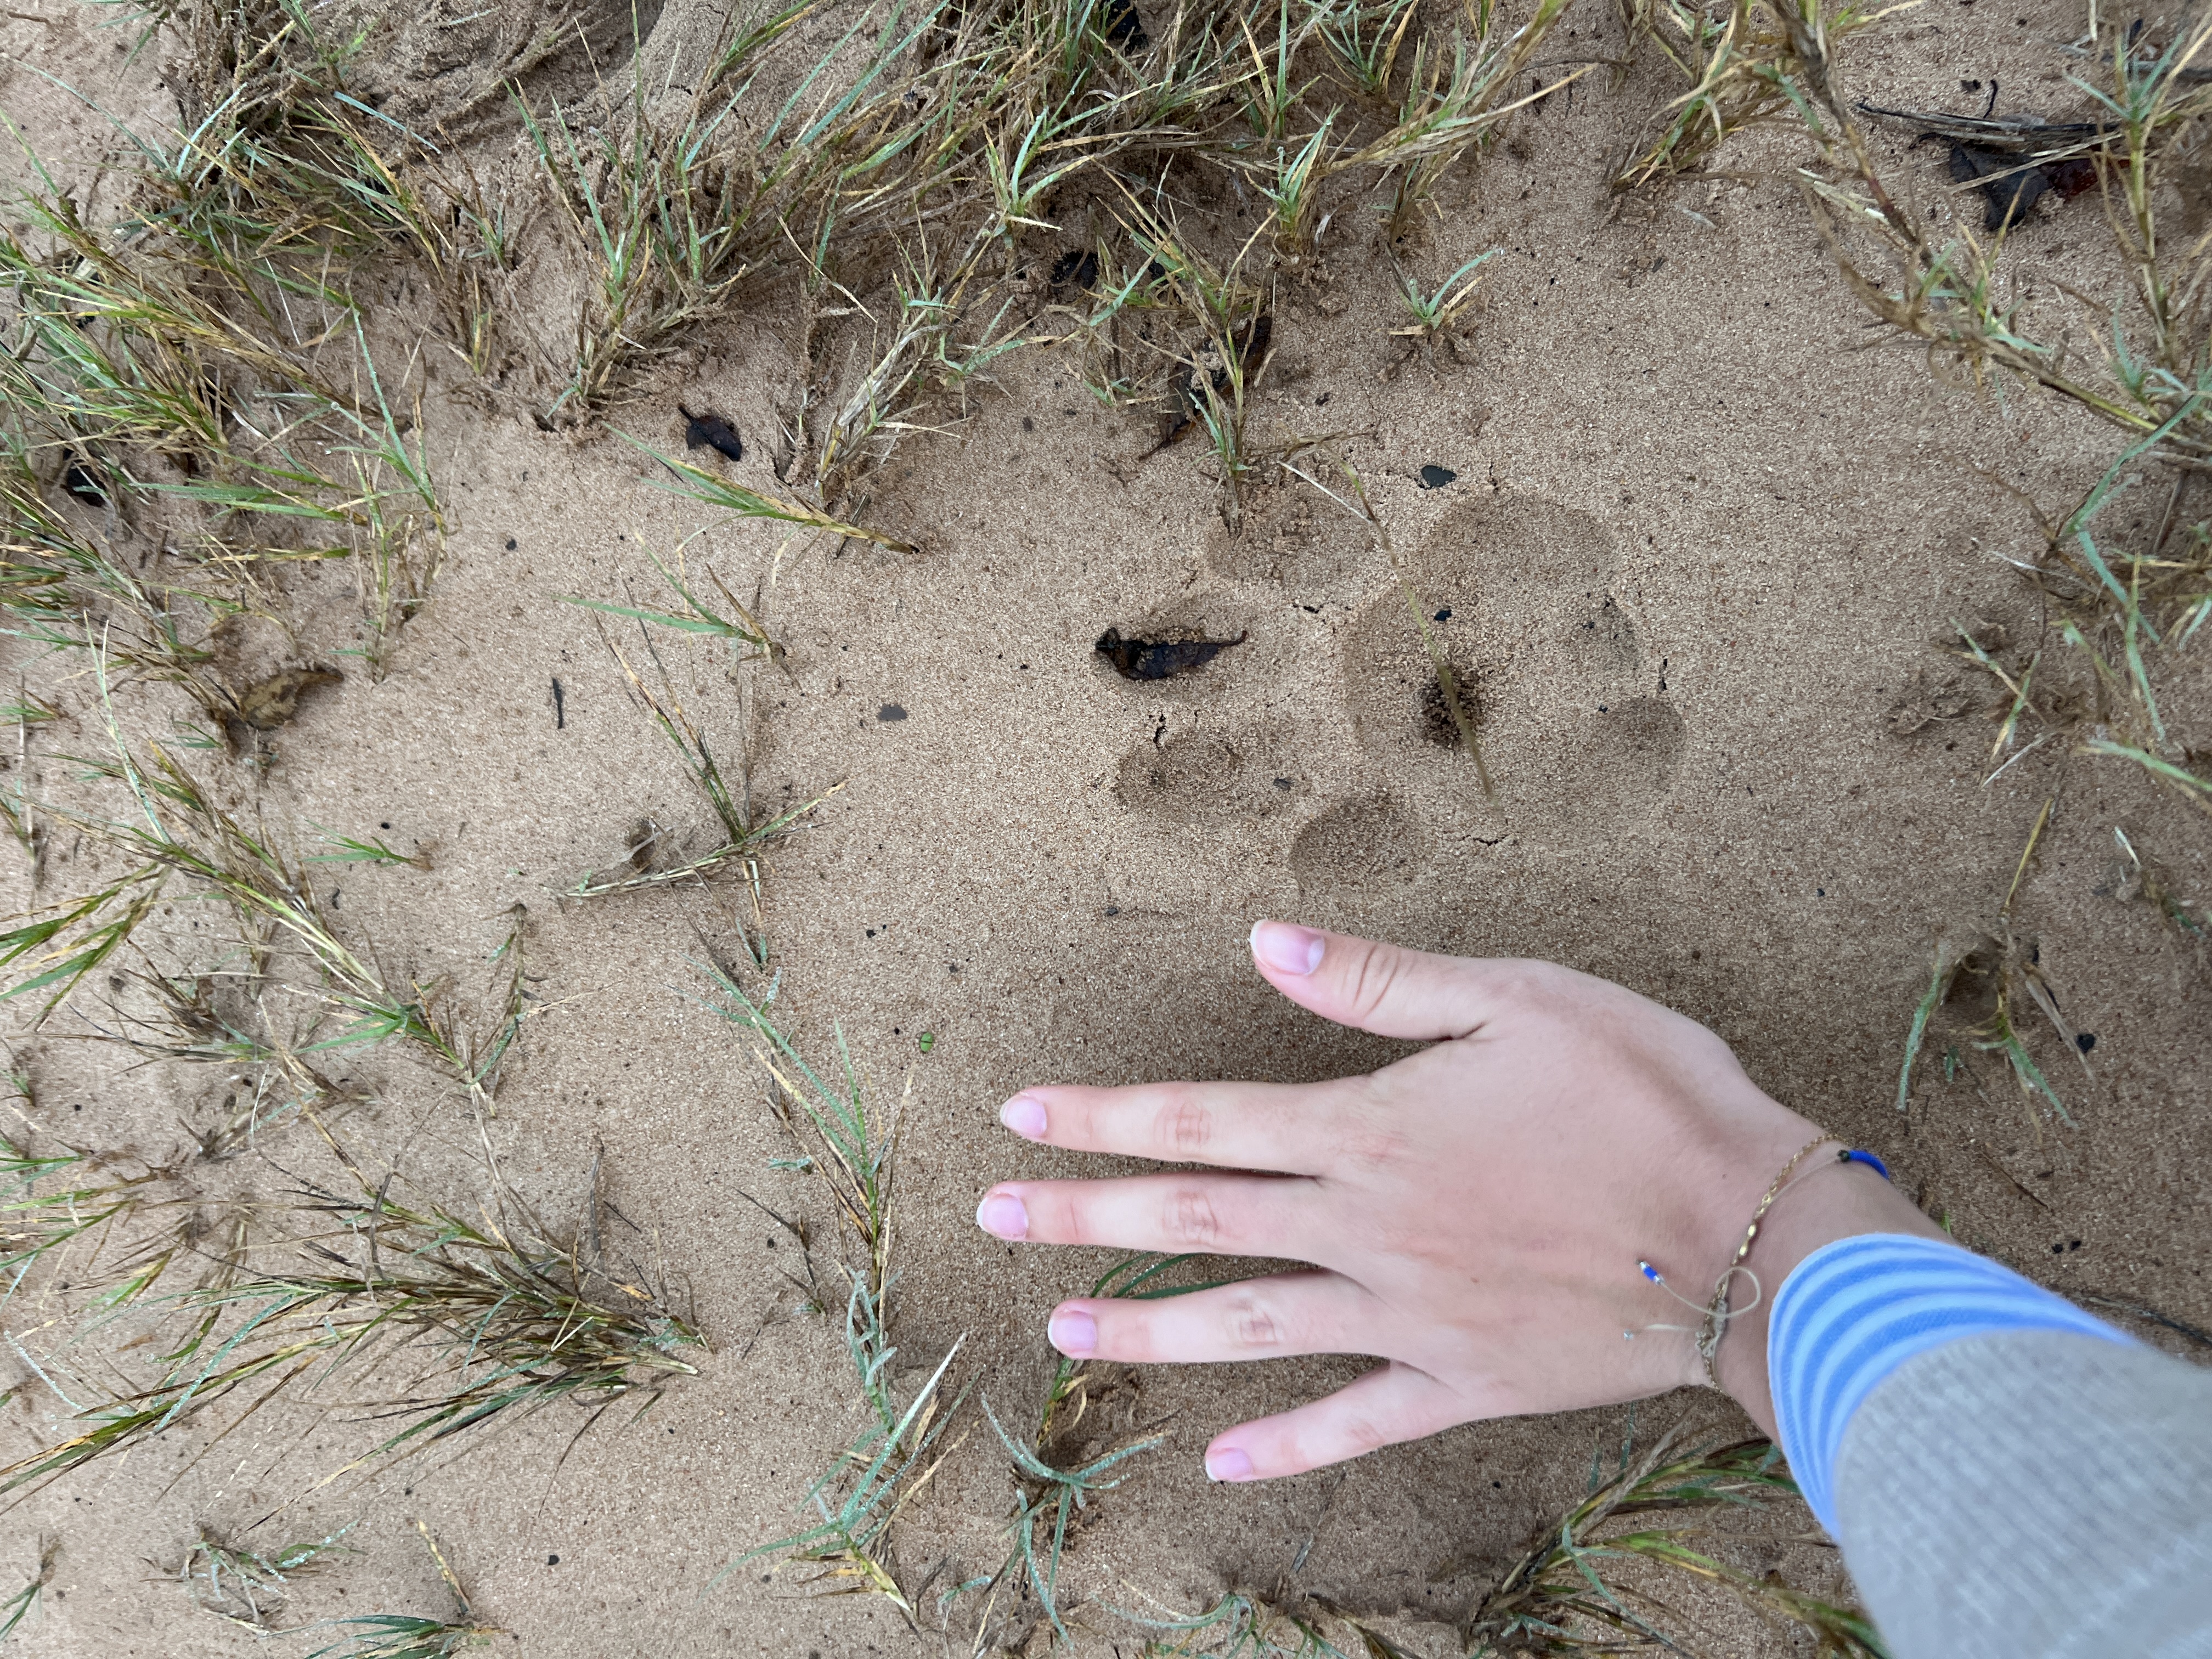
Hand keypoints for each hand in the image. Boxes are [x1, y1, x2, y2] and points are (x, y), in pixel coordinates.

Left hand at [975, 923, 1941, 1480]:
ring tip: (1063, 1324)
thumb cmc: (1645, 1093)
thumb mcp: (1517, 997)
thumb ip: (1378, 981)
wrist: (1752, 1238)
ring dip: (1149, 1324)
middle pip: (1195, 1219)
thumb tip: (1261, 938)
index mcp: (1369, 1130)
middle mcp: (1365, 1228)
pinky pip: (1355, 1424)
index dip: (1102, 1116)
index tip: (1017, 1114)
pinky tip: (1221, 1462)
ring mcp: (1405, 1316)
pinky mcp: (1461, 1381)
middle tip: (989, 1217)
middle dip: (1083, 1215)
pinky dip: (1286, 1446)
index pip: (1201, 1117)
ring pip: (1247, 1324)